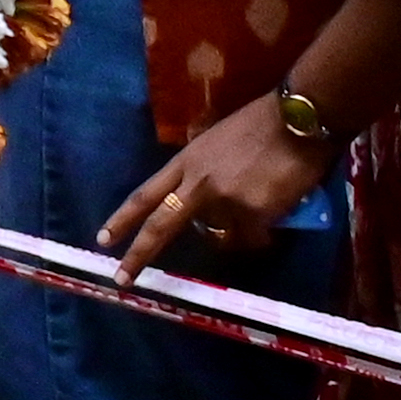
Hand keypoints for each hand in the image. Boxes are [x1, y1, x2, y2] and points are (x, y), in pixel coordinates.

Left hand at [106, 93, 327, 273]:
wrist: (296, 121)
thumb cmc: (259, 123)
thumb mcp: (215, 141)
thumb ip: (202, 171)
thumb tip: (201, 200)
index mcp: (186, 162)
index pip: (146, 195)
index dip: (123, 218)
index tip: (104, 240)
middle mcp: (198, 185)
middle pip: (161, 225)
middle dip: (139, 254)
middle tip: (123, 278)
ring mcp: (225, 201)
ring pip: (222, 234)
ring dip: (235, 230)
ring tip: (259, 204)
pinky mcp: (254, 214)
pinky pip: (254, 235)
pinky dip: (263, 230)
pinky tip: (276, 209)